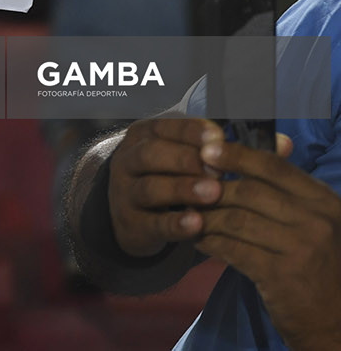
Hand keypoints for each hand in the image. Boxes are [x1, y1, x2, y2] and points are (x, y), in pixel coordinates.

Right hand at [107, 117, 226, 256]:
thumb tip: (224, 145)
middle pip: (150, 154)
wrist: (130, 217)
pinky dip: (175, 224)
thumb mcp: (171, 155)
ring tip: (212, 192)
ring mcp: (126, 194)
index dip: (189, 131)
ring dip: (182, 189)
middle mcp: (128, 162)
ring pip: (150, 188)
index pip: (161, 126)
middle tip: (216, 169)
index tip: (217, 137)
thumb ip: (195, 147)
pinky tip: (197, 223)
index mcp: (140, 138)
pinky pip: (153, 224)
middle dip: (185, 159)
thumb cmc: (162, 178)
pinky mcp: (132, 225)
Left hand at [195, 135, 340, 350]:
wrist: (336, 321)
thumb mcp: (315, 223)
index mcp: (324, 201)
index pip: (274, 166)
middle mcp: (317, 220)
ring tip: (187, 216)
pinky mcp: (281, 275)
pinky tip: (197, 240)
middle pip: (249, 191)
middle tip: (184, 187)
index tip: (205, 149)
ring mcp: (301, 248)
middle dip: (212, 189)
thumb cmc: (319, 266)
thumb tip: (259, 151)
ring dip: (205, 217)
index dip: (237, 155)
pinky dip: (209, 242)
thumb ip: (288, 192)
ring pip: (236, 219)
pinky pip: (232, 249)